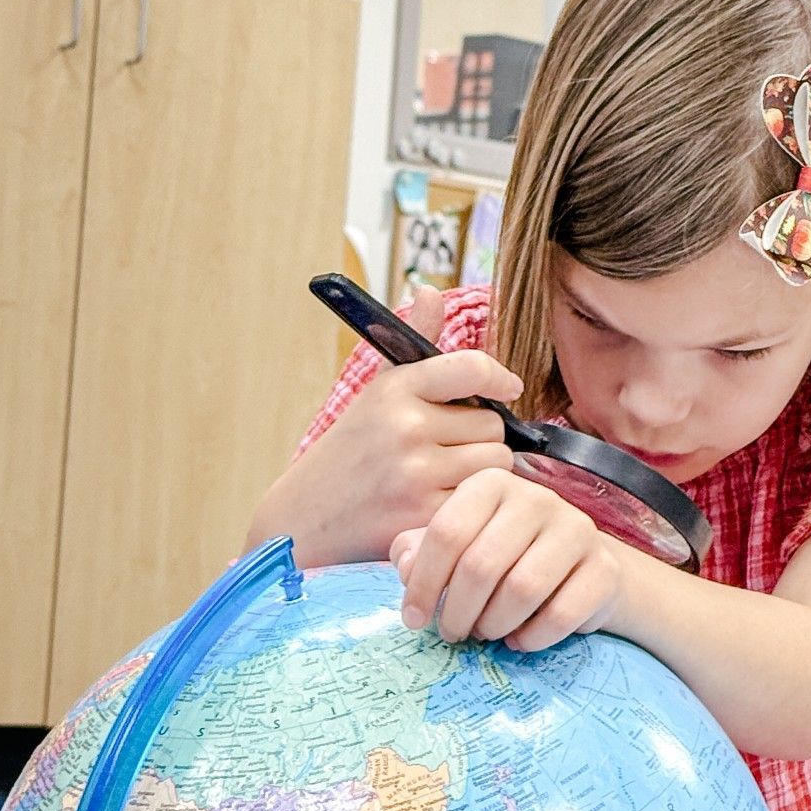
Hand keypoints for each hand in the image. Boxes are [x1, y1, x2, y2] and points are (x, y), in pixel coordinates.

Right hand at [246, 285, 522, 568]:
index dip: (499, 378)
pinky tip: (444, 502)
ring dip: (482, 471)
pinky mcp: (423, 515)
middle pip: (493, 424)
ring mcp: (415, 473)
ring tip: (447, 476)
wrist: (303, 520)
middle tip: (450, 449)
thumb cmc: (350, 453)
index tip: (507, 388)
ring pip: (496, 462)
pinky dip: (471, 503)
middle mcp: (405, 426)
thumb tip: (430, 290)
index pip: (472, 367)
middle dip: (480, 436)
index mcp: (396, 388)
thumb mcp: (377, 393)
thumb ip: (415, 345)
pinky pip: (480, 499)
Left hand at [392, 468, 620, 651]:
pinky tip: (520, 639)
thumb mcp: (458, 545)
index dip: (423, 583)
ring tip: (486, 632)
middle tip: (452, 633)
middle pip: (481, 565)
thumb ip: (420, 550)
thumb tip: (405, 564)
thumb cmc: (504, 556)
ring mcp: (577, 530)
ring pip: (522, 590)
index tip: (414, 619)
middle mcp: (538, 498)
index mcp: (493, 484)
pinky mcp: (604, 568)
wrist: (579, 567)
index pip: (447, 532)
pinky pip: (561, 614)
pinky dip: (532, 638)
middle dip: (457, 611)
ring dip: (493, 624)